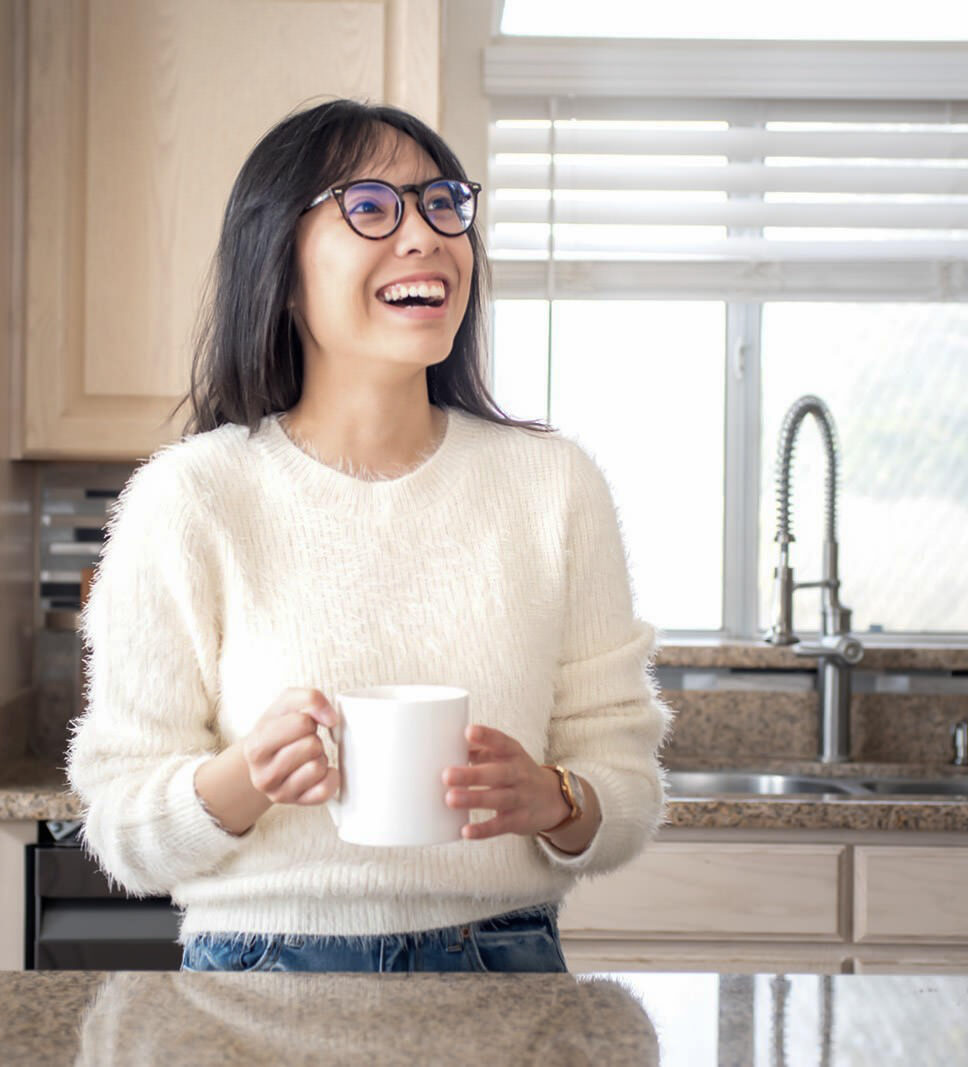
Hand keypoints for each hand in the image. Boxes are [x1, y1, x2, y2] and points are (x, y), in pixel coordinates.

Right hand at [242, 688, 340, 805]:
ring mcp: (279, 794)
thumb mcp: (285, 704)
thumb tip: (331, 718)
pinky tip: (317, 772)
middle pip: (312, 745)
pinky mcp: (298, 804)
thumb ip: (309, 699)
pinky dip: (329, 776)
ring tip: (305, 757)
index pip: (302, 723)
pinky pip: (326, 789)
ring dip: (319, 757)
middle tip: (301, 742)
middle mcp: (263, 775)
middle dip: (313, 738)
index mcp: (255, 747)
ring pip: (319, 766)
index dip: (308, 719)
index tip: (300, 724)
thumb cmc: (278, 727)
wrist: (266, 757)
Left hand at [442, 724, 568, 840]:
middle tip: (446, 775)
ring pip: (498, 799)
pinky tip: (465, 831)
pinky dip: (484, 830)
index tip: (468, 731)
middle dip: (472, 775)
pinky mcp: (519, 820)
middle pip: (498, 773)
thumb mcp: (502, 756)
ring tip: (450, 799)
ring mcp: (520, 798)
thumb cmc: (514, 771)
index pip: (502, 742)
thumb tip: (441, 747)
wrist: (551, 798)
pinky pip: (501, 826)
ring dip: (474, 799)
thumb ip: (476, 751)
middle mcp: (519, 774)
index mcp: (513, 753)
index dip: (486, 736)